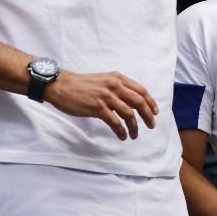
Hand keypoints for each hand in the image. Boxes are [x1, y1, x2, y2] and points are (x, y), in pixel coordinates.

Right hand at [43, 70, 157, 140]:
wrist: (61, 85)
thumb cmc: (82, 84)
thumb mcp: (104, 80)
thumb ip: (118, 87)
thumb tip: (132, 101)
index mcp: (118, 78)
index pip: (141, 91)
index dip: (150, 102)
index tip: (155, 112)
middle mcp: (115, 86)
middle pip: (139, 102)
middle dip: (148, 115)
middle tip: (151, 125)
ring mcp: (107, 97)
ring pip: (129, 114)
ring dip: (134, 127)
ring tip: (134, 135)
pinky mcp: (97, 108)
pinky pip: (115, 122)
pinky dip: (121, 130)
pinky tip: (122, 136)